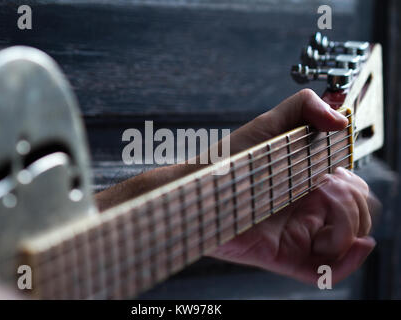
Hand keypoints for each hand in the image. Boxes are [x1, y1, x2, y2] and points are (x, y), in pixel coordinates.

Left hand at [208, 89, 376, 284]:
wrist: (198, 187)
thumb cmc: (228, 158)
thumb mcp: (267, 126)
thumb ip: (303, 107)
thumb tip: (339, 119)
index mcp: (309, 185)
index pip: (354, 193)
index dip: (356, 187)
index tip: (337, 174)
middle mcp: (307, 212)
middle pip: (358, 217)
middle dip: (354, 203)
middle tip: (325, 187)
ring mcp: (298, 236)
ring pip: (349, 242)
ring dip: (350, 224)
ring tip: (321, 203)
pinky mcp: (285, 257)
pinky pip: (327, 272)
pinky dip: (350, 262)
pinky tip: (355, 246)